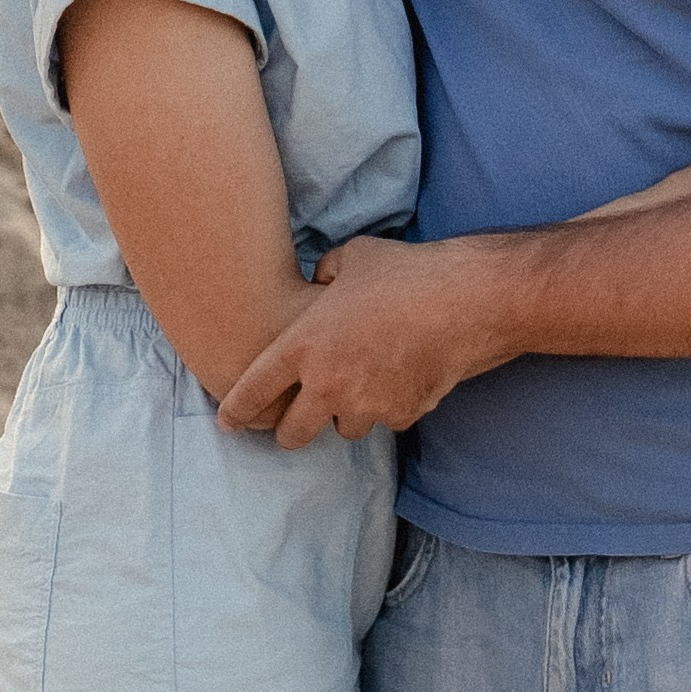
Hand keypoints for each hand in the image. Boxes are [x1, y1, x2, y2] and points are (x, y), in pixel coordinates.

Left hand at [215, 233, 512, 448]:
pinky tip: (406, 372)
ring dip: (348, 412)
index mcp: (305, 344)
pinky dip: (390, 405)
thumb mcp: (352, 257)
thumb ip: (325, 276)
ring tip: (368, 377)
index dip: (236, 410)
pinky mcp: (399, 417)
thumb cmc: (405, 272)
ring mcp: (364, 406)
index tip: (226, 422)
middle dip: (291, 429)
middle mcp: (327, 384)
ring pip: (343, 428)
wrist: (463, 300)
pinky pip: (386, 420)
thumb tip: (318, 284)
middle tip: (297, 419)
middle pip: (292, 434)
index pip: (255, 389)